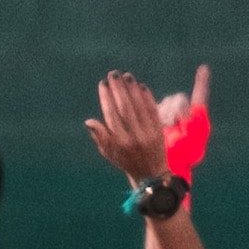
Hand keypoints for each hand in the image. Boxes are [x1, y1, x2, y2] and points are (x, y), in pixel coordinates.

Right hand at [86, 67, 185, 186]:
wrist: (151, 175)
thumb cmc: (126, 161)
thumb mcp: (109, 152)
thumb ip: (100, 136)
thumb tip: (89, 121)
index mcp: (119, 142)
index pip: (111, 115)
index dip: (106, 97)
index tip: (103, 84)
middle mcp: (134, 137)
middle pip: (125, 107)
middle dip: (118, 89)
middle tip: (113, 74)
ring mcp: (148, 134)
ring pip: (139, 107)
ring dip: (132, 89)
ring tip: (126, 76)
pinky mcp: (159, 131)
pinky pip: (153, 111)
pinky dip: (147, 98)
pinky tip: (141, 86)